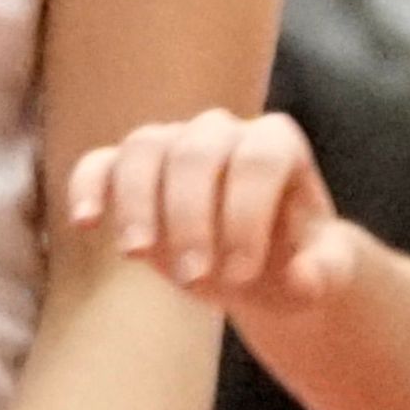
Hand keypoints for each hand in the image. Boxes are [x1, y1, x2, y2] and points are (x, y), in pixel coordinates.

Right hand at [69, 111, 361, 319]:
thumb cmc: (295, 263)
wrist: (257, 267)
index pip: (257, 160)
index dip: (246, 214)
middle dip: (189, 215)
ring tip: (137, 255)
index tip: (241, 275)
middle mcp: (222, 131)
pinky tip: (85, 222)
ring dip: (135, 201)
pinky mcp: (130, 166)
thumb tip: (303, 278)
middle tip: (194, 278)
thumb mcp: (322, 274)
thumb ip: (324, 273)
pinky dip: (88, 186)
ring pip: (143, 147)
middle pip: (196, 152)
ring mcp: (172, 142)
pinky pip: (100, 161)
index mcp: (276, 143)